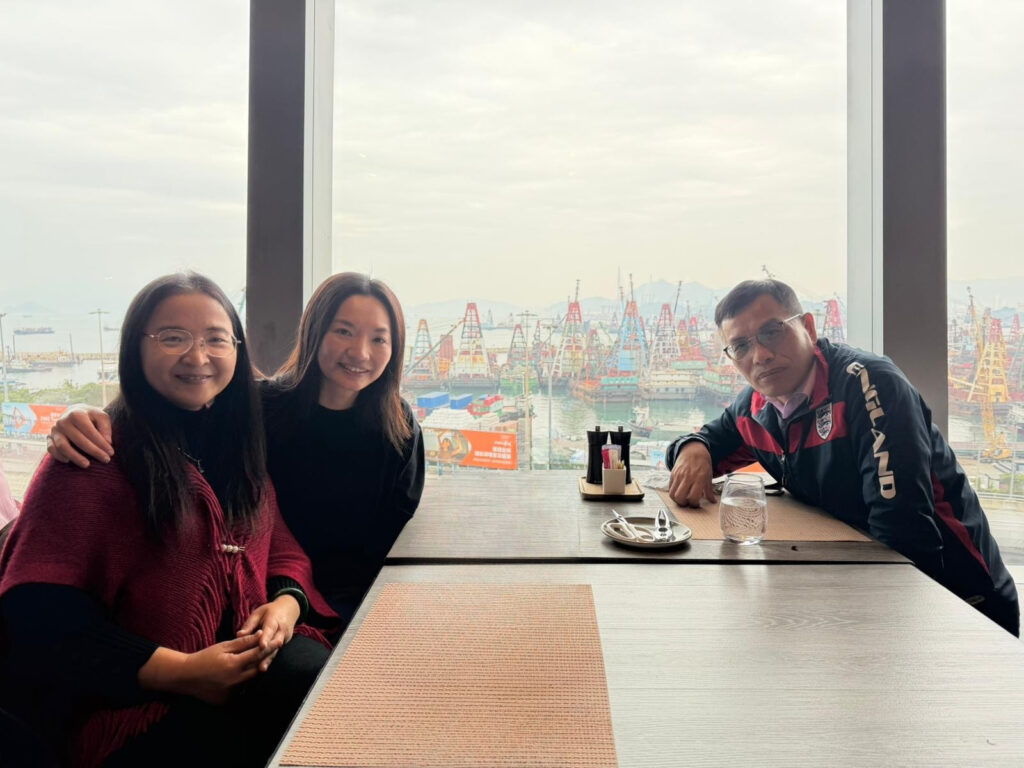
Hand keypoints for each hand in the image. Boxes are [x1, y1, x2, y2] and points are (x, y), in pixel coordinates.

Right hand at [47, 406, 112, 467]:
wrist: (74, 412)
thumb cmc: (90, 416)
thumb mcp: (101, 416)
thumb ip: (105, 428)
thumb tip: (107, 442)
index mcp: (77, 414)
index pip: (90, 431)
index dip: (101, 443)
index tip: (111, 453)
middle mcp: (63, 421)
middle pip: (78, 440)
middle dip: (93, 451)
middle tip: (105, 460)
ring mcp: (55, 430)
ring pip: (63, 446)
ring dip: (75, 457)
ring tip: (87, 465)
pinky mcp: (49, 437)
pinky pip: (51, 449)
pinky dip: (59, 456)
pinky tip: (69, 461)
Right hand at [140, 633, 266, 704]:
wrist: (185, 676)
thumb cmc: (204, 657)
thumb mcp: (223, 646)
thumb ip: (243, 642)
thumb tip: (261, 634)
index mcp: (233, 664)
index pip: (257, 654)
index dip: (269, 646)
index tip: (278, 640)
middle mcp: (234, 680)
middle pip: (257, 669)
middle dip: (265, 660)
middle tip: (273, 652)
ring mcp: (231, 693)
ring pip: (250, 681)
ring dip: (254, 672)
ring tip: (261, 663)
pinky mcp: (226, 701)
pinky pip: (241, 691)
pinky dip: (243, 683)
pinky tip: (244, 676)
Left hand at [237, 596, 300, 670]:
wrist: (289, 610)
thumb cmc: (270, 611)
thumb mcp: (259, 613)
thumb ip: (250, 624)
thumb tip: (239, 635)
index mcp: (275, 620)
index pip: (270, 629)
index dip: (266, 638)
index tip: (261, 646)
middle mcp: (282, 630)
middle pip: (274, 643)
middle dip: (267, 653)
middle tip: (258, 662)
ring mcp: (284, 638)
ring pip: (276, 650)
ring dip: (269, 660)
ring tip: (261, 669)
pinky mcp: (283, 645)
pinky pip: (275, 653)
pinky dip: (269, 660)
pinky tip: (262, 669)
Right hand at [668, 441, 716, 506]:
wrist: (694, 450)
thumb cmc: (703, 463)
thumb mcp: (708, 476)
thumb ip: (709, 490)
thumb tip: (712, 501)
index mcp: (699, 478)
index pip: (693, 496)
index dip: (694, 504)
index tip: (696, 504)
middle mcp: (687, 477)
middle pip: (680, 497)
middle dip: (683, 504)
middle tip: (688, 503)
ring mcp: (678, 475)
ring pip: (672, 493)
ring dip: (677, 499)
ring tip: (682, 499)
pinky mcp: (673, 474)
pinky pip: (670, 487)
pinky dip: (673, 492)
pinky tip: (679, 492)